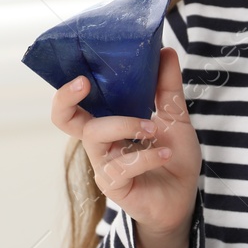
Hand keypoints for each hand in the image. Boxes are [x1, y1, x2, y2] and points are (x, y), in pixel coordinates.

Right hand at [50, 47, 201, 238]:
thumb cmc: (173, 157)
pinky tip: (167, 153)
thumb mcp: (175, 117)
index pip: (76, 103)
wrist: (182, 197)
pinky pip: (122, 166)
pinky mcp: (114, 185)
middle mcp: (100, 141)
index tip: (83, 72)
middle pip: (65, 119)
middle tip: (84, 83)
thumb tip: (166, 50)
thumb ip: (168, 87)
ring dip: (126, 125)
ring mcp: (103, 164)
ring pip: (96, 136)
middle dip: (66, 99)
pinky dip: (147, 156)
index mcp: (109, 120)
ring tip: (154, 128)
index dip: (69, 88)